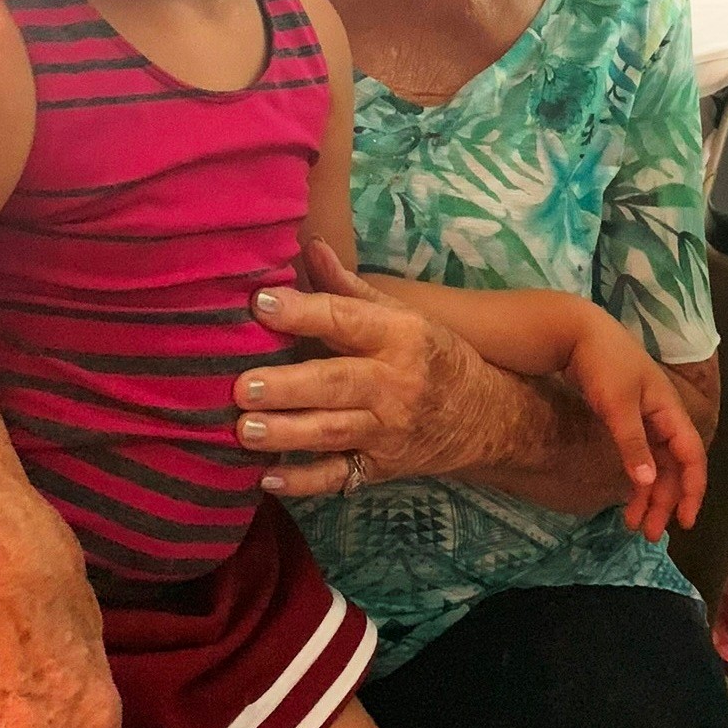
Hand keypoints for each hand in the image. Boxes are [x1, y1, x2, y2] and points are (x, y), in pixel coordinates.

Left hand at [233, 242, 477, 496]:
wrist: (485, 419)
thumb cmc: (431, 355)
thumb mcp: (403, 315)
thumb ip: (348, 287)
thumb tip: (309, 245)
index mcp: (398, 336)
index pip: (346, 320)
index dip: (303, 312)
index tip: (261, 303)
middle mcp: (394, 384)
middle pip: (336, 383)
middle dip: (288, 386)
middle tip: (242, 387)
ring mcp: (387, 431)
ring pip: (332, 432)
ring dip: (286, 433)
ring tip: (244, 430)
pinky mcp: (380, 468)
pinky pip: (339, 477)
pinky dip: (305, 482)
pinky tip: (269, 479)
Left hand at [564, 310, 707, 541]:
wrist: (576, 332)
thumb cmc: (603, 363)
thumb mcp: (617, 405)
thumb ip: (633, 444)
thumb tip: (649, 484)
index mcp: (670, 411)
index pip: (692, 458)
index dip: (692, 491)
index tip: (684, 522)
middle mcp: (662, 417)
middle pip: (673, 468)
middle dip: (665, 502)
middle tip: (648, 534)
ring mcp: (645, 418)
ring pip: (656, 465)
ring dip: (649, 495)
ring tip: (634, 524)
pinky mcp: (626, 418)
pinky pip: (640, 456)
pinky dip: (635, 477)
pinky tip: (627, 495)